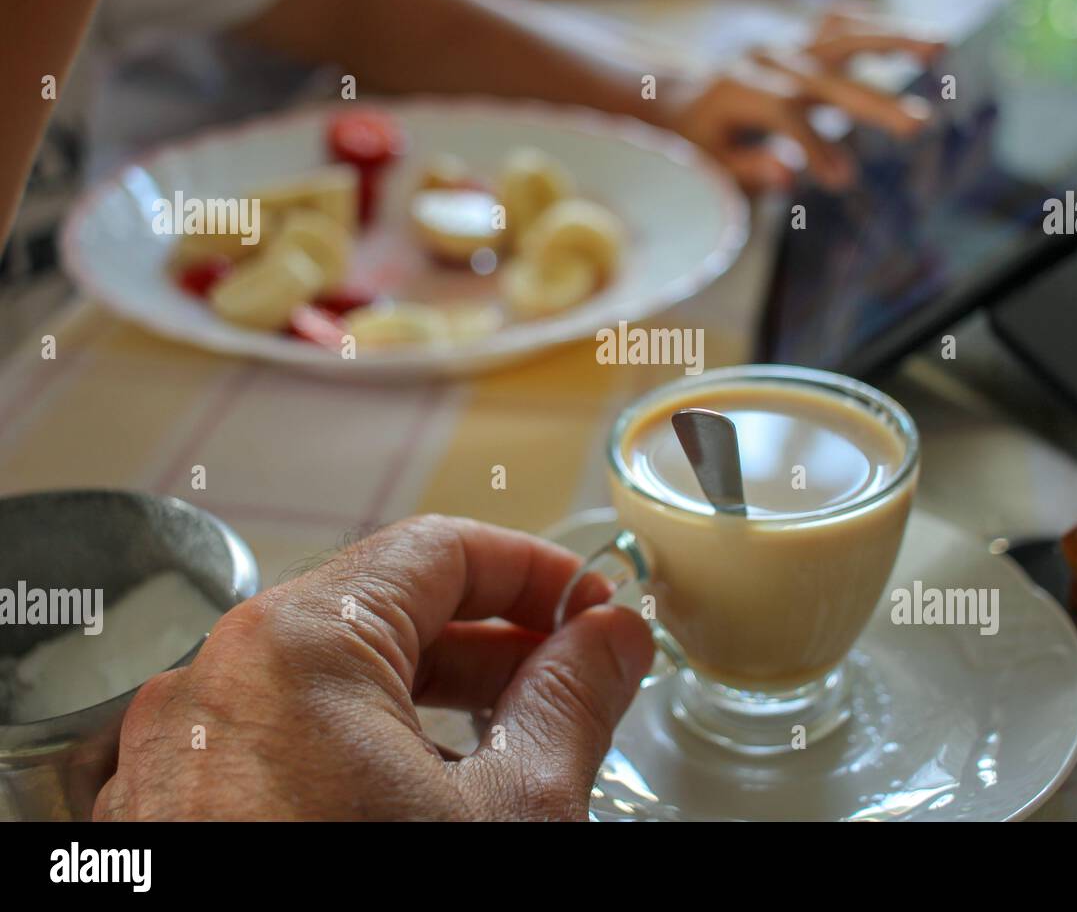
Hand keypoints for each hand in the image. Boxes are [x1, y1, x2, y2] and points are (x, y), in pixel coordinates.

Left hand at [94, 516, 653, 820]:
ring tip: (514, 739)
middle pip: (383, 610)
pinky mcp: (173, 814)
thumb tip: (613, 639)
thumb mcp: (512, 814)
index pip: (439, 551)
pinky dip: (363, 747)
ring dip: (434, 698)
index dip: (537, 570)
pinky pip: (282, 739)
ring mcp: (182, 754)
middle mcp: (216, 684)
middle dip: (493, 640)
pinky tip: (425, 798)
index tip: (595, 607)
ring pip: (332, 681)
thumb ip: (572, 699)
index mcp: (295, 647)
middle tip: (575, 674)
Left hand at [662, 13, 944, 190]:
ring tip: (940, 45)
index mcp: (739, 90)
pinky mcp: (800, 40)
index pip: (786, 115)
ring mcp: (786, 44)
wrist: (679, 98)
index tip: (840, 180)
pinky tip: (916, 41)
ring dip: (893, 37)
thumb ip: (747, 170)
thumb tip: (789, 177)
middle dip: (874, 101)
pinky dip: (876, 27)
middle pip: (827, 75)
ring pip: (843, 33)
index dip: (815, 146)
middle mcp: (766, 60)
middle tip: (920, 125)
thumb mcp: (709, 164)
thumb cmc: (698, 143)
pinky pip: (840, 23)